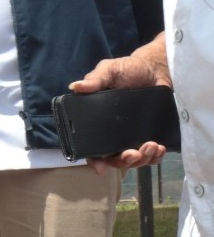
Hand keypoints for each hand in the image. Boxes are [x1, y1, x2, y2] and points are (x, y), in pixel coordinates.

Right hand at [69, 45, 171, 174]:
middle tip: (133, 153)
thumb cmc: (128, 69)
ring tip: (152, 146)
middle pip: (114, 159)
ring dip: (142, 159)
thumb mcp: (110, 70)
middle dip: (124, 161)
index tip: (101, 167)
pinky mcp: (150, 136)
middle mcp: (113, 134)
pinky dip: (155, 157)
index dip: (95, 160)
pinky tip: (159, 149)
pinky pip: (151, 156)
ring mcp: (132, 137)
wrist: (156, 69)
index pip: (92, 147)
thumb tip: (76, 87)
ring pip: (134, 160)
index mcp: (98, 122)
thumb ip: (95, 79)